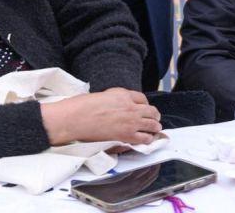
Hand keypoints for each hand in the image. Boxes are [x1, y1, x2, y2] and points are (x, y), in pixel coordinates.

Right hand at [40, 88, 162, 145]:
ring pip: (152, 124)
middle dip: (154, 116)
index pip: (142, 98)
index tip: (145, 108)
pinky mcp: (127, 134)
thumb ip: (116, 100)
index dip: (145, 105)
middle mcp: (130, 106)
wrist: (78, 117)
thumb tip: (119, 107)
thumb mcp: (104, 96)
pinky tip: (147, 139)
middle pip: (152, 111)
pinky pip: (145, 138)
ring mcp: (131, 121)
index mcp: (123, 94)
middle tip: (155, 120)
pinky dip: (148, 139)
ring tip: (155, 130)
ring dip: (155, 127)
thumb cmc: (85, 106)